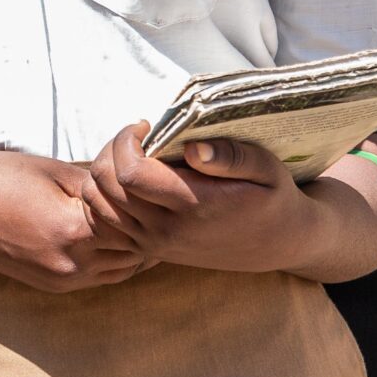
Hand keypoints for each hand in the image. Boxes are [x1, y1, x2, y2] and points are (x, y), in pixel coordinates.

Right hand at [0, 149, 144, 292]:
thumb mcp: (52, 170)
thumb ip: (98, 183)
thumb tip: (133, 182)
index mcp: (73, 231)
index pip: (136, 219)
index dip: (143, 195)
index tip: (144, 172)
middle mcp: (72, 265)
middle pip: (136, 250)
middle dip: (145, 222)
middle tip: (149, 194)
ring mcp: (63, 281)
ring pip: (124, 269)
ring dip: (132, 243)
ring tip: (135, 212)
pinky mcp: (54, 285)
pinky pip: (101, 276)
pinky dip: (113, 256)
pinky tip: (111, 230)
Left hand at [83, 128, 327, 274]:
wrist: (279, 244)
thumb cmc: (272, 197)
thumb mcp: (267, 169)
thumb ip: (232, 156)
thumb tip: (193, 149)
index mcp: (194, 206)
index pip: (130, 173)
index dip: (126, 141)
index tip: (145, 126)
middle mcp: (167, 231)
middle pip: (106, 186)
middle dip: (111, 150)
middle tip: (136, 137)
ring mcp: (155, 244)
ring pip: (98, 205)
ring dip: (103, 173)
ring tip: (131, 155)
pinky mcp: (150, 251)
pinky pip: (103, 225)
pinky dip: (101, 198)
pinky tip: (126, 181)